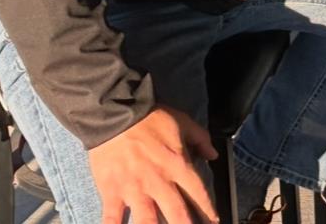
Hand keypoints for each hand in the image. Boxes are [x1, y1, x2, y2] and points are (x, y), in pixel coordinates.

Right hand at [88, 106, 217, 223]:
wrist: (117, 113)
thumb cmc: (151, 118)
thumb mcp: (183, 122)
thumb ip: (201, 139)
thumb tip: (214, 155)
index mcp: (178, 165)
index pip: (198, 194)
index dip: (208, 211)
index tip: (213, 222)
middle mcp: (159, 182)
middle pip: (178, 214)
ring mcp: (134, 189)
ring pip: (148, 221)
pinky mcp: (112, 192)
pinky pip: (112, 218)